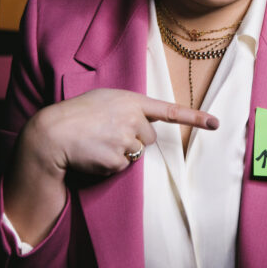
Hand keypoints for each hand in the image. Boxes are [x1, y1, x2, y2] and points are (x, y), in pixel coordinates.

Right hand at [20, 88, 219, 177]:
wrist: (51, 134)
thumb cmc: (75, 115)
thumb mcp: (104, 100)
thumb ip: (126, 108)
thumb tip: (142, 125)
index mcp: (130, 101)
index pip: (169, 111)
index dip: (194, 118)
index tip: (215, 123)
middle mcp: (133, 119)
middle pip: (148, 139)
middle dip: (132, 140)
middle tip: (107, 134)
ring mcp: (126, 140)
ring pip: (135, 154)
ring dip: (120, 152)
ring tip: (97, 143)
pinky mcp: (118, 160)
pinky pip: (122, 167)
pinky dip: (109, 165)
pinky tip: (93, 154)